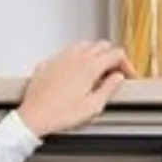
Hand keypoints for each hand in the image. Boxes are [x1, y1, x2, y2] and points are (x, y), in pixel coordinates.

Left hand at [17, 40, 134, 137]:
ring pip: (85, 45)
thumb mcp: (93, 106)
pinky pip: (69, 51)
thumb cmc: (60, 114)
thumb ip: (109, 88)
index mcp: (90, 66)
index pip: (116, 54)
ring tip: (97, 72)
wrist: (34, 116)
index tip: (127, 75)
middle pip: (102, 45)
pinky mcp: (50, 62)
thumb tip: (117, 78)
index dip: (126, 64)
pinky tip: (77, 72)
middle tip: (114, 74)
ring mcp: (61, 57)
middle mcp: (76, 56)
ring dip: (95, 54)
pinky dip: (78, 57)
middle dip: (112, 57)